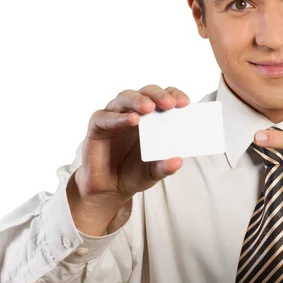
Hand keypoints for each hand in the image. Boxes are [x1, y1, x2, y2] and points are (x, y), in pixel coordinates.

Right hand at [75, 85, 190, 203]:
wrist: (109, 189)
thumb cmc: (134, 173)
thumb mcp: (154, 173)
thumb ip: (165, 167)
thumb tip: (178, 161)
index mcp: (152, 118)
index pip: (164, 98)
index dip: (174, 95)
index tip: (185, 103)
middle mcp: (133, 112)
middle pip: (146, 93)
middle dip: (158, 95)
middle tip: (169, 104)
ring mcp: (114, 117)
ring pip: (124, 98)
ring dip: (138, 100)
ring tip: (149, 107)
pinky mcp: (97, 127)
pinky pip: (105, 117)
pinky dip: (118, 117)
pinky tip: (131, 120)